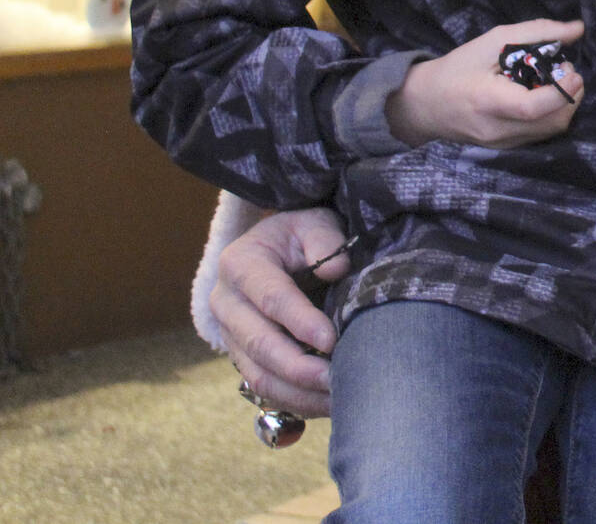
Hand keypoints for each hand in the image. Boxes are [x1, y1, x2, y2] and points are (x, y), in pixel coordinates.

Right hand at [212, 209, 353, 418]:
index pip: (270, 297)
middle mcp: (226, 303)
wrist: (283, 250)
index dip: (299, 321)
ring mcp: (231, 335)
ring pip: (258, 374)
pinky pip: (264, 388)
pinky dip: (296, 401)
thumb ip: (323, 239)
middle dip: (298, 366)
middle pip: (259, 343)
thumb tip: (336, 268)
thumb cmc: (304, 235)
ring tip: (337, 397)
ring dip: (297, 392)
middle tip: (335, 378)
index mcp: (240, 263)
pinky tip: (328, 404)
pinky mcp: (244, 358)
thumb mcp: (314, 222)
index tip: (331, 339)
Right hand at [387, 19, 585, 148]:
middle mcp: (498, 130)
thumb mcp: (492, 41)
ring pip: (553, 129)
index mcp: (488, 102)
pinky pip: (542, 133)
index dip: (560, 90)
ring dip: (565, 103)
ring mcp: (504, 143)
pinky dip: (553, 112)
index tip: (572, 69)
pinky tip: (543, 94)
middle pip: (552, 121)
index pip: (531, 107)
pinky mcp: (509, 148)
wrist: (425, 105)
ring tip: (554, 79)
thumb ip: (536, 33)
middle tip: (563, 68)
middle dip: (570, 93)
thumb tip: (577, 29)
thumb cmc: (458, 69)